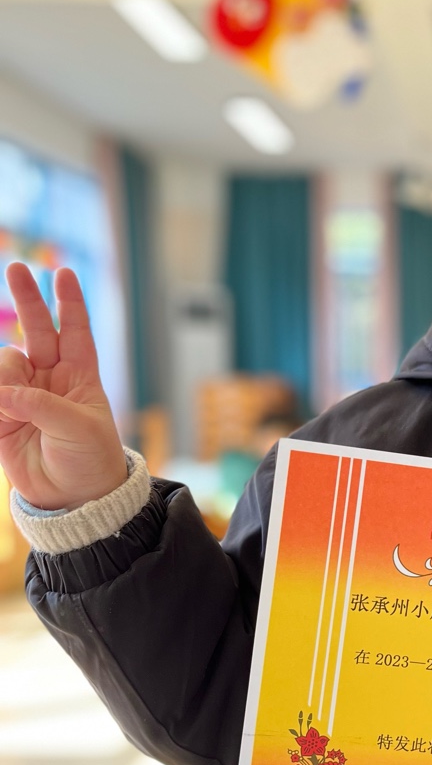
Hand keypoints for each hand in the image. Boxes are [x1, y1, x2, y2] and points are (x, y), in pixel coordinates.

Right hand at [0, 263, 127, 508]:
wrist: (71, 497)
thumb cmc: (89, 460)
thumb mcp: (77, 429)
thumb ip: (42, 405)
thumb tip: (5, 392)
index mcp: (81, 376)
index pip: (75, 331)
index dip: (70, 302)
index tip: (64, 272)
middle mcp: (51, 378)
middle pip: (37, 330)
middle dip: (27, 299)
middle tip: (16, 267)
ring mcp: (24, 394)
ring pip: (5, 363)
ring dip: (6, 379)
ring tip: (11, 410)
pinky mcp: (1, 414)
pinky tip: (2, 409)